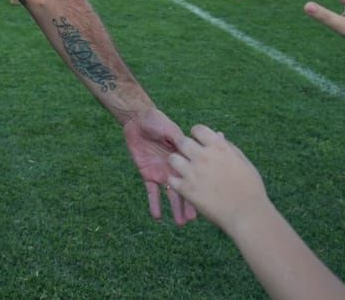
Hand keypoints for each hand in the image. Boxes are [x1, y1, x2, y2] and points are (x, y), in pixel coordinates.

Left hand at [122, 107, 197, 225]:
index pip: (193, 175)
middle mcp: (175, 169)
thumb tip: (191, 143)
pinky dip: (154, 203)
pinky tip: (157, 216)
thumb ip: (178, 138)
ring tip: (180, 223)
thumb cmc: (157, 121)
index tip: (206, 200)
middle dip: (188, 204)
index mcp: (184, 159)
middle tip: (192, 219)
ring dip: (174, 208)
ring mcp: (162, 173)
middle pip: (184, 189)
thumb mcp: (170, 129)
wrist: (138, 121)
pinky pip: (151, 191)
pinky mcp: (148, 175)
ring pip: (170, 194)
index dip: (199, 187)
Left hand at [167, 125, 267, 234]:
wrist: (248, 214)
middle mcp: (204, 156)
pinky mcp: (187, 190)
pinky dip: (175, 182)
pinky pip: (171, 180)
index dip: (197, 135)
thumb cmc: (250, 188)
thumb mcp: (243, 162)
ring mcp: (193, 173)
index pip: (198, 129)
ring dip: (177, 163)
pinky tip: (183, 186)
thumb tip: (218, 135)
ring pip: (172, 159)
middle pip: (182, 142)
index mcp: (219, 147)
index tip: (198, 143)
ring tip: (184, 171)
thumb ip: (228, 147)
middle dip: (184, 147)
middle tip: (189, 157)